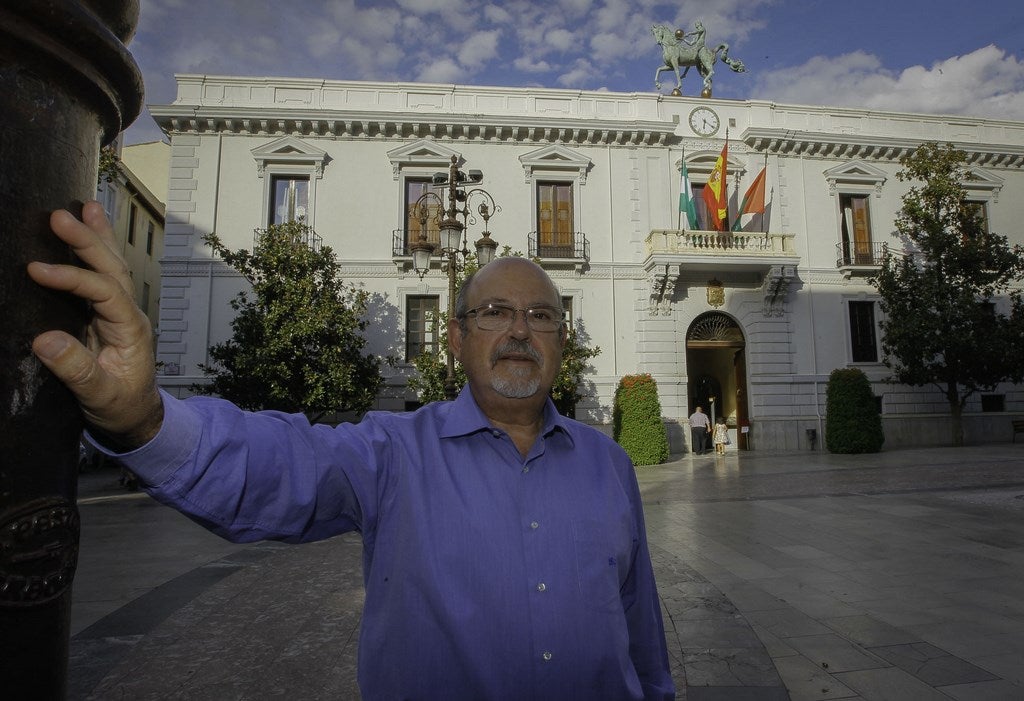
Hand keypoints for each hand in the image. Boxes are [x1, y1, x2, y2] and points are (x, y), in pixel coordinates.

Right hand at [28, 201, 163, 448]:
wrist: (137, 416)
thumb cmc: (122, 407)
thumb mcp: (100, 395)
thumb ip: (77, 370)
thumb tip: (45, 340)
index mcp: (130, 329)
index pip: (103, 292)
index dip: (71, 277)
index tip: (36, 269)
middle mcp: (128, 313)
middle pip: (111, 269)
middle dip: (87, 241)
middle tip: (59, 216)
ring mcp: (118, 311)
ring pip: (111, 266)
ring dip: (97, 236)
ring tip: (85, 206)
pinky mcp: (106, 314)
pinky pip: (102, 275)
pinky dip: (96, 249)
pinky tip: (90, 226)